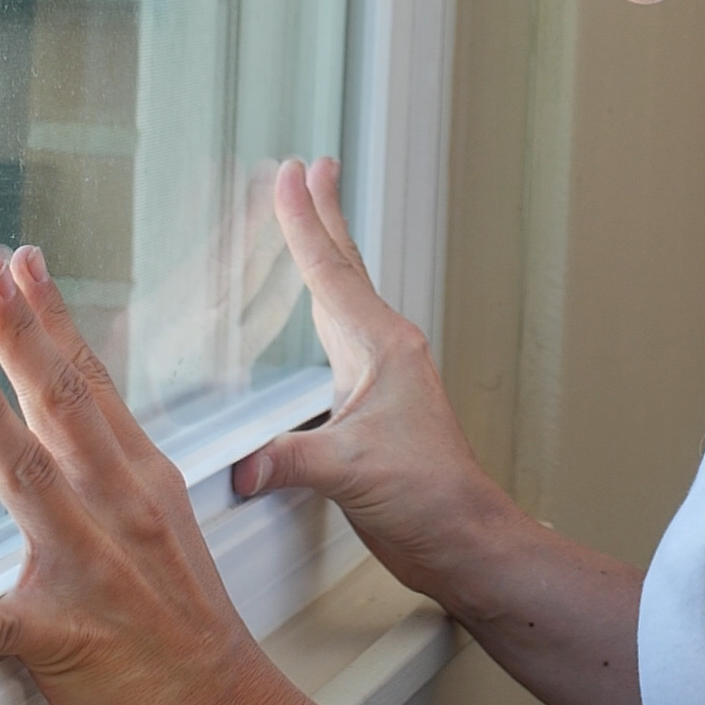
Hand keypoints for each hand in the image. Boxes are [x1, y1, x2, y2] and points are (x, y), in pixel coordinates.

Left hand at [0, 245, 305, 704]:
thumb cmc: (197, 640)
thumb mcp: (167, 535)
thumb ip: (114, 488)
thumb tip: (65, 450)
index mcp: (144, 483)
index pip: (90, 383)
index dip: (52, 320)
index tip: (24, 267)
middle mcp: (123, 511)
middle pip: (63, 405)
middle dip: (19, 332)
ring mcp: (98, 570)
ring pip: (35, 479)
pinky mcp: (72, 638)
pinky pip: (6, 628)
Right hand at [229, 159, 516, 607]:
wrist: (461, 537)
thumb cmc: (428, 499)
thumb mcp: (352, 473)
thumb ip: (292, 462)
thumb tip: (244, 462)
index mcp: (382, 348)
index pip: (331, 271)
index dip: (304, 222)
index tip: (290, 172)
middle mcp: (384, 353)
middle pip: (344, 268)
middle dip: (323, 217)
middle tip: (311, 167)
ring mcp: (380, 378)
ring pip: (344, 300)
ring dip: (326, 258)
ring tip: (312, 223)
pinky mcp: (372, 407)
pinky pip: (340, 338)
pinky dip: (323, 311)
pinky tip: (317, 318)